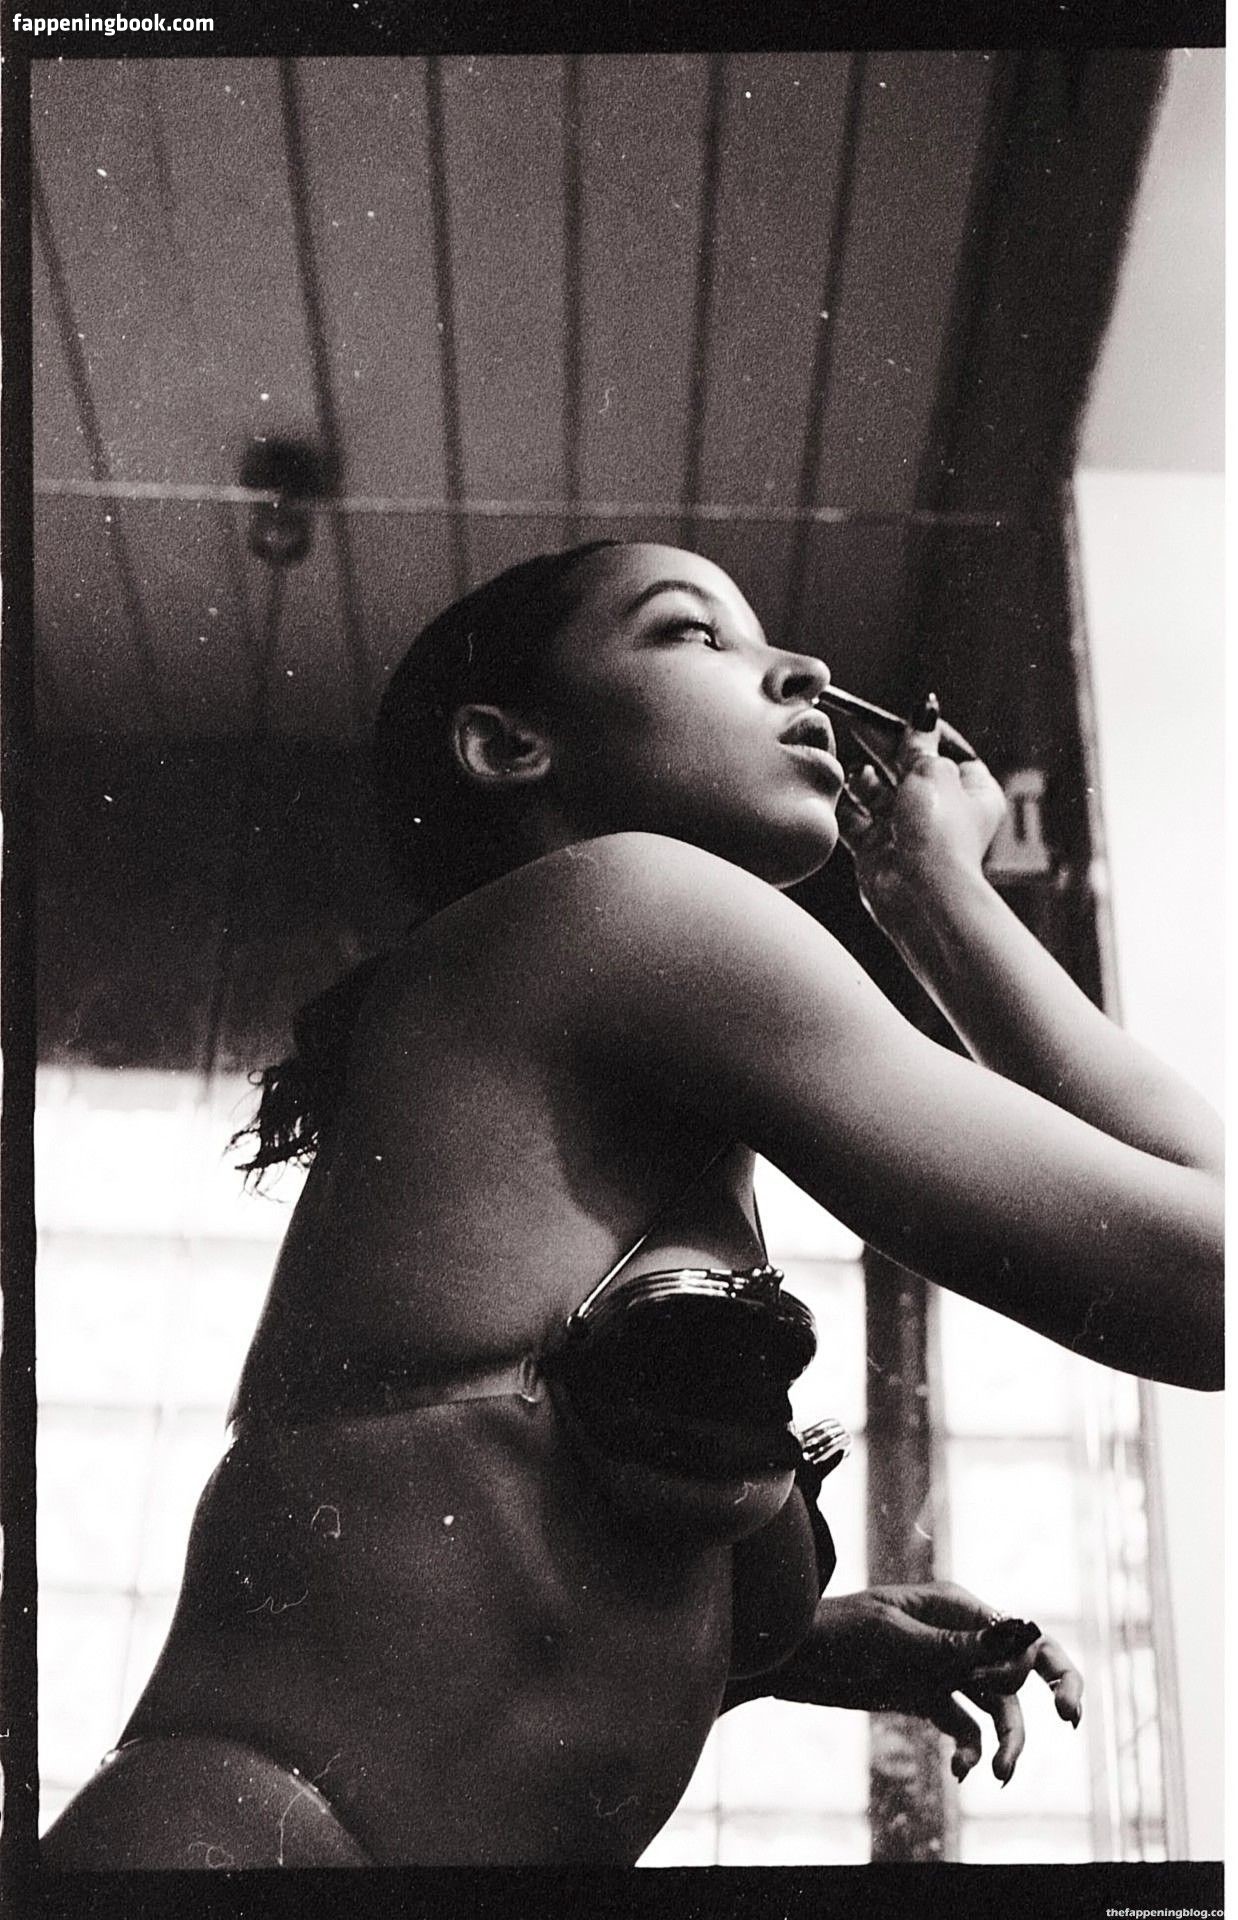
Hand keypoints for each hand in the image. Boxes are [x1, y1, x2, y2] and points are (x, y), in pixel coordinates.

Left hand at [770, 1581, 1082, 1785]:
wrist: (783, 1658)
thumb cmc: (832, 1630)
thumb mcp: (892, 1637)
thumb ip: (956, 1645)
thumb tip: (1020, 1631)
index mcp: (955, 1606)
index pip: (1019, 1632)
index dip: (1046, 1664)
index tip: (1059, 1705)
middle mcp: (958, 1636)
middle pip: (1021, 1667)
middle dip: (1051, 1691)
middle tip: (1073, 1720)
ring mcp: (944, 1669)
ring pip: (997, 1706)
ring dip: (1007, 1739)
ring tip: (999, 1772)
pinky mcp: (926, 1699)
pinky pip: (964, 1728)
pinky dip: (970, 1750)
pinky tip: (961, 1770)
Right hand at [836, 706, 1006, 924]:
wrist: (922, 894)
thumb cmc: (939, 830)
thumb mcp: (932, 771)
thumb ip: (919, 742)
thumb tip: (925, 709)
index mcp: (972, 790)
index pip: (945, 749)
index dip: (919, 731)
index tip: (893, 716)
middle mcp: (941, 810)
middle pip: (906, 767)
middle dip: (883, 748)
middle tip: (855, 722)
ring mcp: (908, 830)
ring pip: (878, 792)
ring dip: (864, 779)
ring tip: (858, 776)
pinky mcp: (878, 849)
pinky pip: (856, 819)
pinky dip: (847, 805)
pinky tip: (841, 792)